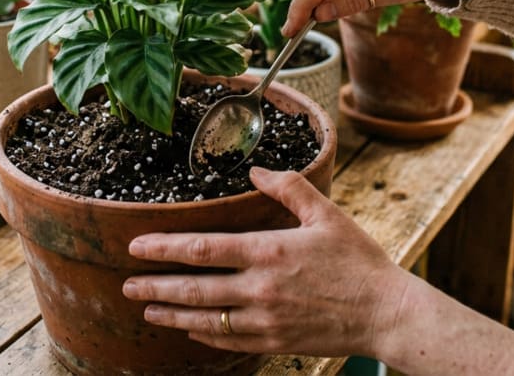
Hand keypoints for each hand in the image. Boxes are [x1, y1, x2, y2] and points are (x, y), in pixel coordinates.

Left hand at [121, 166, 414, 358]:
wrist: (386, 313)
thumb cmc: (359, 261)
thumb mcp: (327, 214)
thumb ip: (289, 187)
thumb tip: (255, 169)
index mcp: (268, 252)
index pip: (203, 249)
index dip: (164, 248)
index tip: (137, 246)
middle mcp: (260, 289)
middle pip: (194, 289)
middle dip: (155, 286)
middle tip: (127, 284)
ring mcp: (265, 321)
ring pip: (205, 318)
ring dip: (171, 314)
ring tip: (146, 309)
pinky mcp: (275, 343)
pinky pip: (229, 340)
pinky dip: (204, 334)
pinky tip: (189, 328)